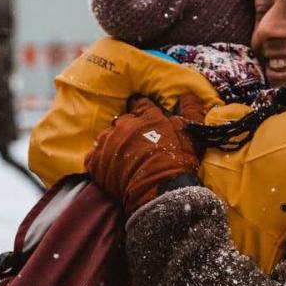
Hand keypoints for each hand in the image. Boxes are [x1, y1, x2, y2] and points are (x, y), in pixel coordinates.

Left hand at [85, 94, 206, 212]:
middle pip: (122, 120)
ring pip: (107, 136)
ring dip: (113, 143)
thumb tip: (188, 93)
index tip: (144, 117)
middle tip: (136, 142)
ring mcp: (107, 142)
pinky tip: (110, 168)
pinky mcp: (95, 161)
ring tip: (122, 157)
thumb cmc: (178, 163)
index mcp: (147, 117)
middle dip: (128, 128)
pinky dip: (100, 160)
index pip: (141, 104)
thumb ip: (191, 111)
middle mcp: (124, 125)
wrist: (159, 192)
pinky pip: (94, 156)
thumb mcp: (191, 135)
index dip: (142, 110)